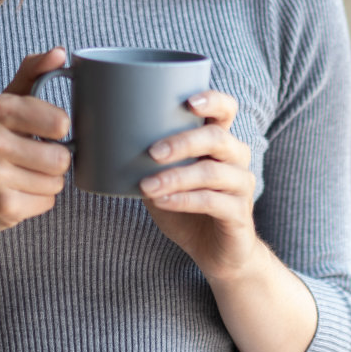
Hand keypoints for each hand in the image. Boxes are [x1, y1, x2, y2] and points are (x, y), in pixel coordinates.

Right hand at [0, 48, 73, 234]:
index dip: (57, 130)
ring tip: (21, 176)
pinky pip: (47, 202)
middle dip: (53, 161)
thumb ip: (33, 73)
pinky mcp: (1, 206)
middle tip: (30, 159)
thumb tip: (60, 52)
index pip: (60, 122)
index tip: (41, 131)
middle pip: (61, 157)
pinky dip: (37, 201)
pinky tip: (16, 193)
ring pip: (56, 181)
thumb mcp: (5, 103)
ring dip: (46, 182)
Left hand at [138, 89, 259, 279]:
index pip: (226, 109)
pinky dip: (183, 200)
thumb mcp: (167, 180)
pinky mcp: (239, 213)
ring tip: (147, 186)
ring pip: (211, 173)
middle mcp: (236, 158)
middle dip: (181, 142)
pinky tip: (161, 201)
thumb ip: (152, 162)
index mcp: (221, 142)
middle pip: (216, 138)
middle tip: (151, 152)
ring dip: (175, 177)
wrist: (216, 252)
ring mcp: (241, 185)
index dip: (212, 100)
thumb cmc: (188, 208)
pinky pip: (211, 202)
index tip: (187, 102)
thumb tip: (109, 142)